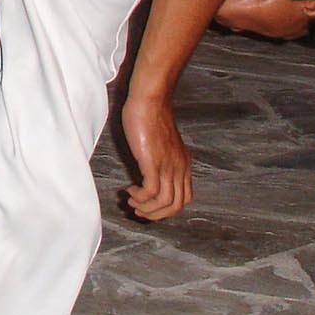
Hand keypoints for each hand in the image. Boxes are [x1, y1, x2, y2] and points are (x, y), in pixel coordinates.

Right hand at [121, 95, 193, 221]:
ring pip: (166, 203)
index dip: (165, 209)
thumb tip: (148, 174)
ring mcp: (168, 166)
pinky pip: (152, 192)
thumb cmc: (151, 116)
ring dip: (147, 209)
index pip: (183, 199)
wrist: (150, 99)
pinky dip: (141, 198)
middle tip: (138, 209)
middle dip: (156, 215)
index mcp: (183, 164)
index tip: (148, 206)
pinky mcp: (154, 162)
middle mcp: (180, 168)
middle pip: (176, 206)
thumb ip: (160, 159)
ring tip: (132, 201)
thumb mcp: (161, 144)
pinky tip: (130, 190)